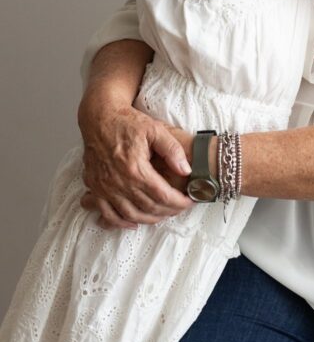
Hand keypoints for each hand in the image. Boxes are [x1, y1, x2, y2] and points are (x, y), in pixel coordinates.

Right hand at [79, 100, 193, 228]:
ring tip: (163, 214)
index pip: (162, 195)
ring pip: (130, 215)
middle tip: (179, 208)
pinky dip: (121, 222)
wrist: (100, 119)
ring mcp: (105, 188)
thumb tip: (186, 170)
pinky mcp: (95, 188)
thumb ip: (172, 150)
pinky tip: (133, 222)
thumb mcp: (155, 129)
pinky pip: (108, 214)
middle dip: (168, 211)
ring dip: (149, 219)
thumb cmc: (128, 123)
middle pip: (148, 207)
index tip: (189, 201)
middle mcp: (119, 182)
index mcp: (135, 168)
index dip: (178, 202)